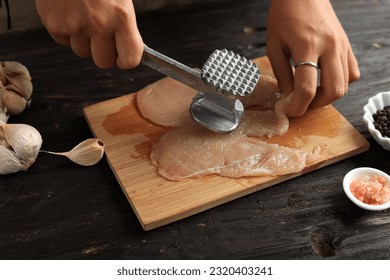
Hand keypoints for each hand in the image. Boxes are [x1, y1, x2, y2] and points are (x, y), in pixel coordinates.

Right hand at [35, 0, 142, 68]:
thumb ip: (124, 24)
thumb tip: (127, 48)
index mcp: (121, 16)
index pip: (130, 59)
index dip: (126, 60)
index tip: (123, 57)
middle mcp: (99, 24)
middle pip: (104, 62)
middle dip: (104, 52)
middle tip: (102, 36)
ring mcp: (74, 25)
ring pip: (82, 52)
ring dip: (84, 41)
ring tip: (83, 18)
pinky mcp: (54, 24)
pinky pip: (63, 42)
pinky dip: (66, 32)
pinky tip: (69, 14)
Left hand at [266, 0, 359, 116]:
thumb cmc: (284, 15)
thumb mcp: (274, 46)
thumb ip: (281, 74)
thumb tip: (287, 96)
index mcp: (307, 46)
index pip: (306, 89)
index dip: (297, 107)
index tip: (288, 111)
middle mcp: (330, 47)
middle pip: (333, 91)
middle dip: (315, 105)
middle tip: (301, 104)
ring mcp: (341, 46)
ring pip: (346, 84)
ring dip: (328, 96)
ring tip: (311, 93)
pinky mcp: (346, 44)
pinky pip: (352, 72)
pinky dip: (340, 82)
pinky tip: (324, 80)